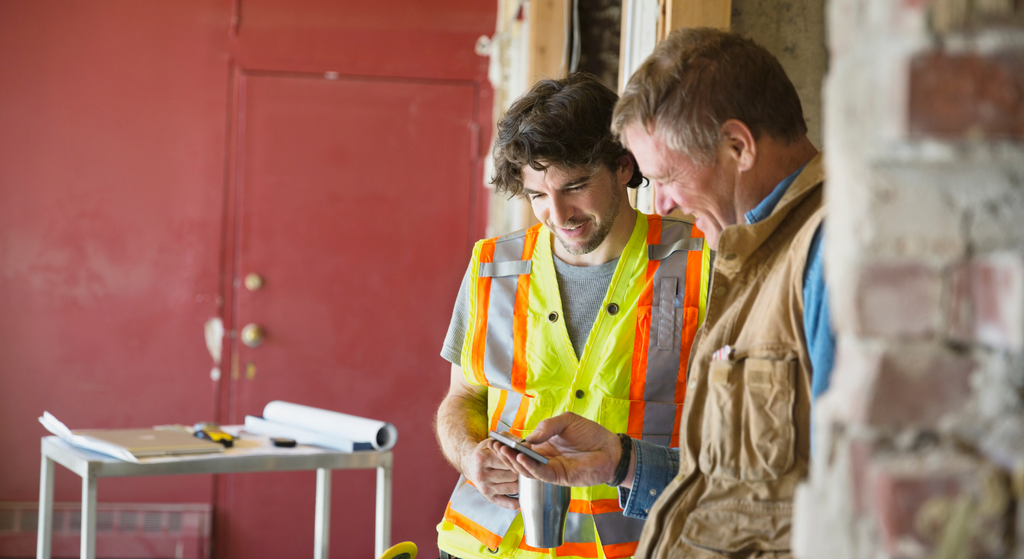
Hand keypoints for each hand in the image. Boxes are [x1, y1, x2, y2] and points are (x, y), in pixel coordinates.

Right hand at [461, 438, 519, 509]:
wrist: (469, 463)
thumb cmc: (485, 451)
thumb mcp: (494, 441)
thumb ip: (510, 441)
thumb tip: (528, 447)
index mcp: (482, 459)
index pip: (508, 461)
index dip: (519, 459)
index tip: (525, 458)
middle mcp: (481, 475)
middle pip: (512, 475)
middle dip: (521, 471)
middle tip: (526, 468)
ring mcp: (484, 488)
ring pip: (513, 488)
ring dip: (520, 483)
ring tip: (522, 477)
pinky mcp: (488, 497)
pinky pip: (506, 502)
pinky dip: (515, 502)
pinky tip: (521, 497)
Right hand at [496, 412, 621, 487]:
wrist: (610, 448)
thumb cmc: (590, 433)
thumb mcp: (566, 421)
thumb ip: (548, 426)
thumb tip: (530, 437)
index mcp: (544, 445)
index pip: (522, 446)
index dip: (509, 444)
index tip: (496, 439)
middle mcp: (544, 458)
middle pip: (520, 459)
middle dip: (507, 454)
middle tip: (495, 447)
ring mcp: (551, 469)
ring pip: (527, 469)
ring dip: (515, 462)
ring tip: (505, 452)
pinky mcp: (559, 477)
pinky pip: (541, 474)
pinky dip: (530, 468)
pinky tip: (522, 459)